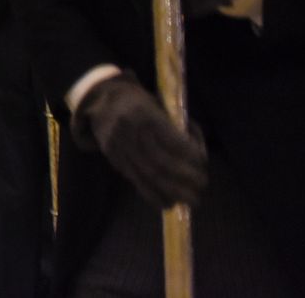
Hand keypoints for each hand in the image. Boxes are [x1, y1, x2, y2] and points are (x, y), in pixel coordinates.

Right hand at [73, 72, 206, 208]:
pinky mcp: (114, 159)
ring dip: (172, 191)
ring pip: (148, 174)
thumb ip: (179, 128)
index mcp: (145, 113)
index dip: (189, 154)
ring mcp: (119, 146)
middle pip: (159, 160)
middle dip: (184, 177)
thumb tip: (200, 157)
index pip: (170, 139)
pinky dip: (153, 195)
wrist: (102, 101)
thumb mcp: (160, 106)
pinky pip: (135, 180)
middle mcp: (130, 131)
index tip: (203, 163)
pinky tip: (168, 203)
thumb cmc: (140, 103)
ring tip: (190, 200)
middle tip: (201, 185)